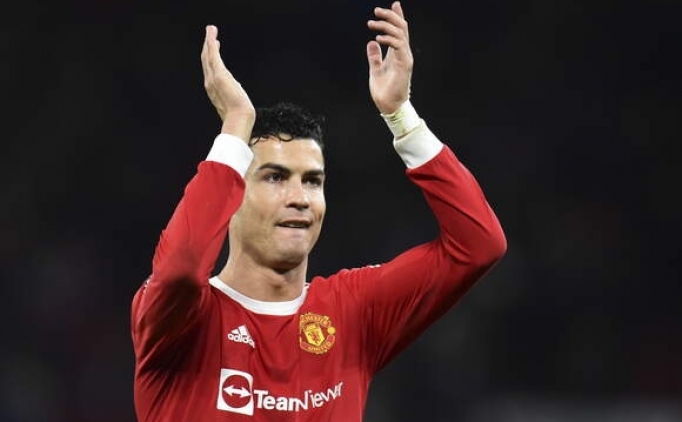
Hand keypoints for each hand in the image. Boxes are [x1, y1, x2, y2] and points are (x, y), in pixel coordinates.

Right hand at [201, 25, 254, 139]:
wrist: (239, 119)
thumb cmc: (239, 116)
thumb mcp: (235, 104)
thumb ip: (233, 97)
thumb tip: (239, 96)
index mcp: (214, 90)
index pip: (211, 70)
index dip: (211, 57)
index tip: (216, 47)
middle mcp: (210, 83)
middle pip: (206, 61)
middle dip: (208, 46)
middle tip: (210, 33)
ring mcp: (213, 78)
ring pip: (208, 55)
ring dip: (209, 41)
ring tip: (211, 29)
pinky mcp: (219, 74)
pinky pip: (213, 56)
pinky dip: (211, 44)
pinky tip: (213, 35)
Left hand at [366, 2, 412, 114]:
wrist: (388, 105)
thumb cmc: (384, 90)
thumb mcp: (375, 69)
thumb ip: (374, 56)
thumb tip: (371, 43)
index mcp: (397, 53)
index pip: (399, 31)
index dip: (397, 17)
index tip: (394, 4)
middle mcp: (403, 53)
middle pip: (401, 28)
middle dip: (390, 16)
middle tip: (376, 10)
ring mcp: (405, 58)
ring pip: (400, 34)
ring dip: (386, 25)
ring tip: (371, 23)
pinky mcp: (404, 64)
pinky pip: (398, 46)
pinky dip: (388, 39)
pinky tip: (378, 37)